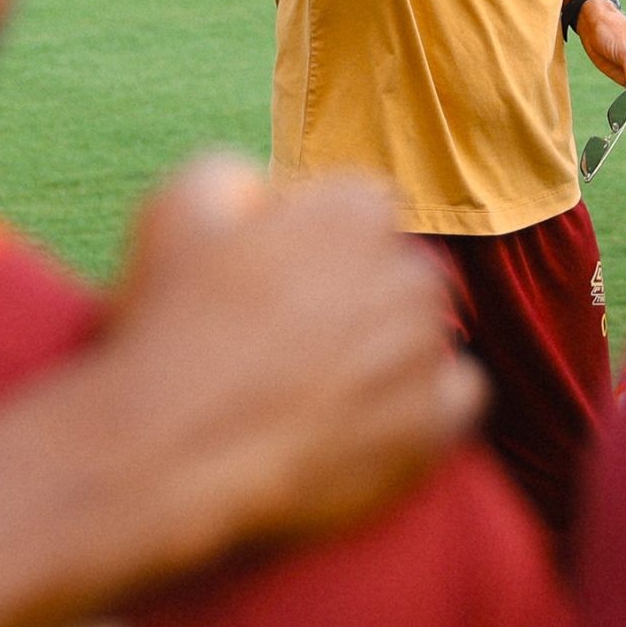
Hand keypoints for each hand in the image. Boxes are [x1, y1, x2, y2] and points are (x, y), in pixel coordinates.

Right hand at [101, 158, 481, 550]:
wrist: (166, 453)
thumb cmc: (169, 326)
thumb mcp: (178, 205)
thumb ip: (237, 173)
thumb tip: (264, 192)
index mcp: (354, 211)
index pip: (362, 207)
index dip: (315, 238)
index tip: (273, 276)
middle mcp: (407, 272)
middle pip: (398, 269)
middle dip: (354, 291)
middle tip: (288, 335)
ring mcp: (425, 352)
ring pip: (423, 330)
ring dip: (385, 346)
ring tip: (314, 383)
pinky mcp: (434, 426)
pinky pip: (459, 395)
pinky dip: (424, 402)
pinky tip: (370, 414)